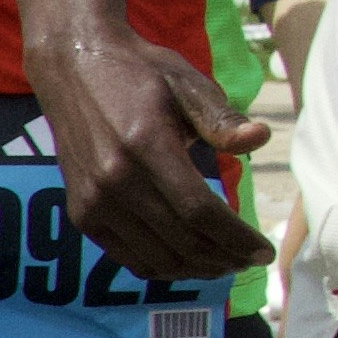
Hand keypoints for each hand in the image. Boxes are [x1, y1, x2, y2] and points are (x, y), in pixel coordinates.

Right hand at [27, 20, 272, 284]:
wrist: (74, 69)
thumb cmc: (139, 74)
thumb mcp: (187, 85)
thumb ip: (222, 119)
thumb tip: (260, 139)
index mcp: (145, 145)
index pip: (198, 209)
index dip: (235, 237)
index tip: (263, 250)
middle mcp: (114, 180)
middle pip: (179, 239)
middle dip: (223, 257)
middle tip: (251, 260)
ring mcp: (93, 200)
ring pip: (154, 256)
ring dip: (195, 268)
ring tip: (224, 264)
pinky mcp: (81, 211)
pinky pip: (125, 255)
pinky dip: (160, 267)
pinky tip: (187, 262)